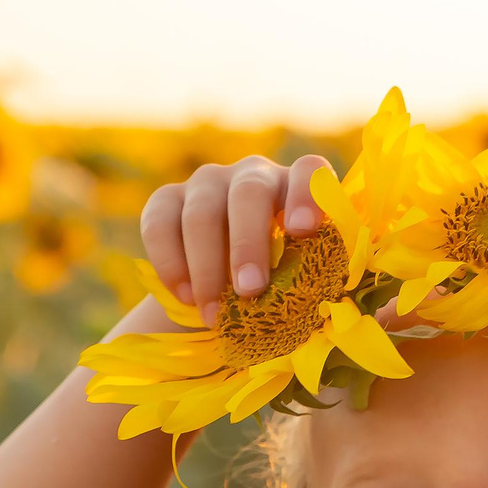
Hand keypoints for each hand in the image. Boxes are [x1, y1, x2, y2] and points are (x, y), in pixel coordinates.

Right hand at [138, 153, 331, 328]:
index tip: (304, 231)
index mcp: (295, 187)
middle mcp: (252, 174)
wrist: (224, 287)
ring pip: (201, 213)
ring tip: (214, 316)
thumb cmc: (277, 285)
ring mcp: (207, 183)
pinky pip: (159, 225)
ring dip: (207, 268)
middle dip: (248, 244)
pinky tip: (186, 298)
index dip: (307, 196)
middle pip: (248, 193)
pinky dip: (171, 265)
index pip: (308, 171)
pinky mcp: (167, 199)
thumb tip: (327, 311)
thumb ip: (311, 281)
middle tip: (250, 291)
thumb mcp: (299, 280)